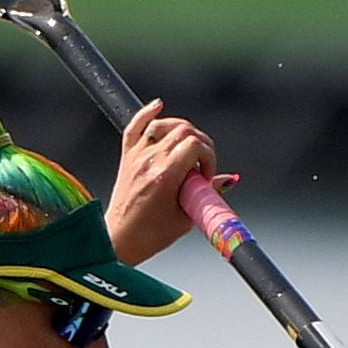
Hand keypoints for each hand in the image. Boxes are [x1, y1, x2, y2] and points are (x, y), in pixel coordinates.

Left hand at [106, 99, 228, 265]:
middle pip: (183, 130)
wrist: (118, 241)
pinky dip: (147, 113)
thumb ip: (208, 194)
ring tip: (188, 149)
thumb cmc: (151, 235)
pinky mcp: (127, 158)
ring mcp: (136, 157)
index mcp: (165, 176)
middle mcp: (149, 161)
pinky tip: (159, 106)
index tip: (206, 176)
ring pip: (163, 124)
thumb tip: (229, 179)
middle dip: (201, 144)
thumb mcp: (187, 217)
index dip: (209, 157)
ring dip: (181, 130)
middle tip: (201, 166)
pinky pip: (135, 127)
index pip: (195, 145)